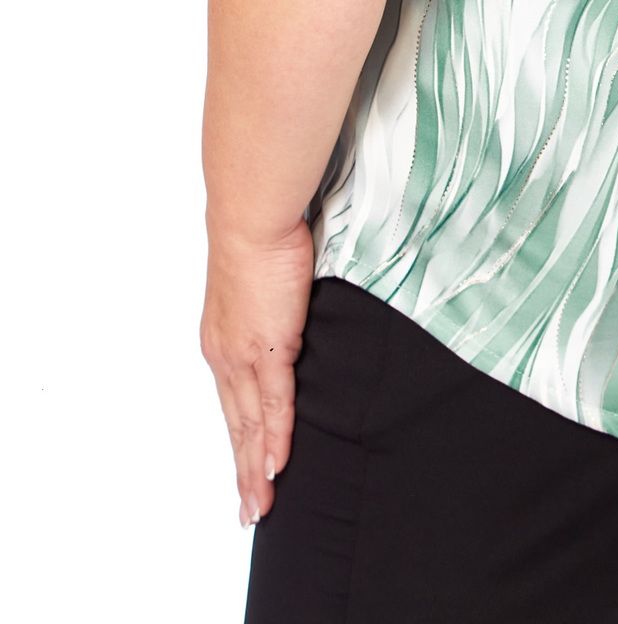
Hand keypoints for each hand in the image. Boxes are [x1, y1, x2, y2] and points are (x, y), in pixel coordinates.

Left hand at [200, 216, 313, 527]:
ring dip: (256, 468)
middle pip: (236, 425)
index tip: (245, 473)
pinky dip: (275, 437)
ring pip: (250, 424)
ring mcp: (244, 354)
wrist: (252, 219)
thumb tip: (283, 327)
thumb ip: (269, 315)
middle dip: (243, 471)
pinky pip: (273, 403)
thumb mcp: (261, 288)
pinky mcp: (268, 346)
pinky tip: (277, 463)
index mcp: (221, 341)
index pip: (231, 404)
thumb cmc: (260, 239)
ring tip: (261, 503)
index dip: (239, 442)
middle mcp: (225, 354)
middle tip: (250, 510)